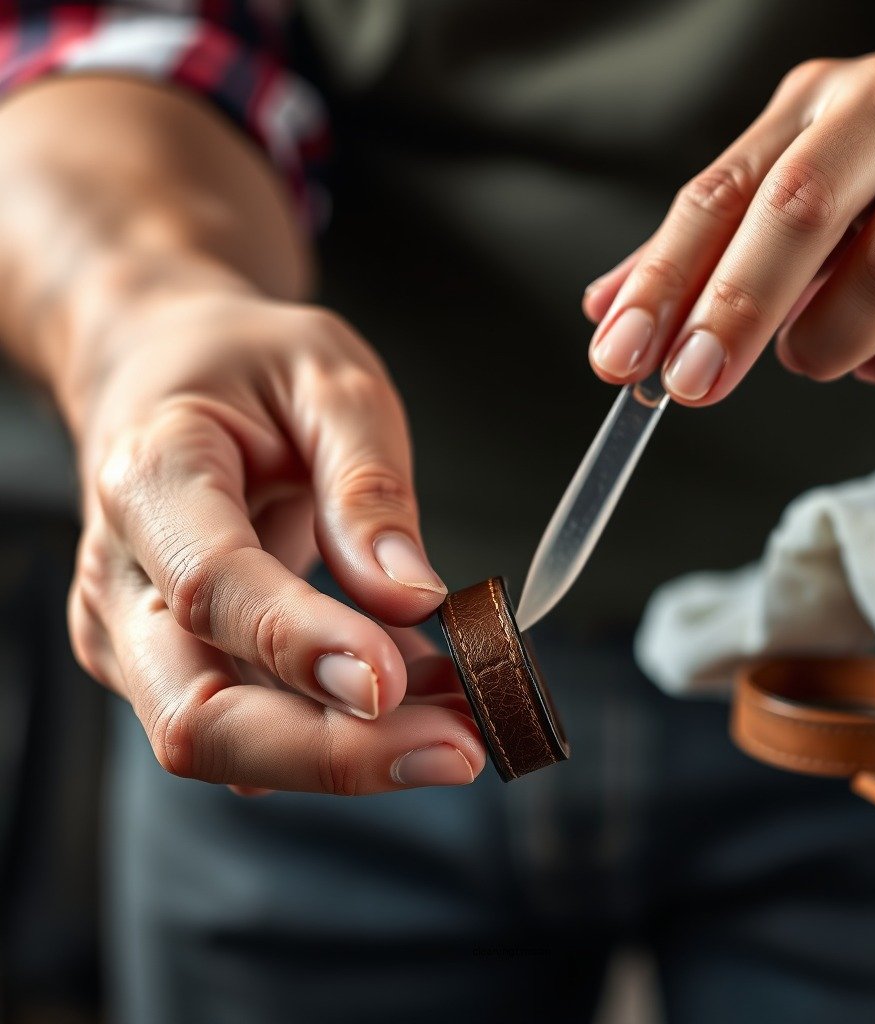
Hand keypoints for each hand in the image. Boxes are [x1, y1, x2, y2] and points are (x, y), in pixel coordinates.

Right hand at [66, 279, 484, 794]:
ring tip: (462, 720)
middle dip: (332, 753)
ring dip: (351, 752)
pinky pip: (253, 729)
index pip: (215, 591)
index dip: (304, 646)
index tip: (395, 681)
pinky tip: (417, 704)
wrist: (163, 379)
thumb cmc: (245, 367)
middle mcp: (121, 580)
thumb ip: (366, 485)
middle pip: (197, 714)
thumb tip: (409, 595)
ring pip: (226, 743)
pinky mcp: (171, 667)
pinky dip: (340, 734)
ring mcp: (136, 637)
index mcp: (150, 479)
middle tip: (459, 748)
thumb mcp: (329, 378)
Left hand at [585, 18, 874, 397]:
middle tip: (694, 381)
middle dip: (735, 313)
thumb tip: (605, 312)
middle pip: (803, 217)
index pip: (722, 196)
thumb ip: (699, 239)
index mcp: (824, 104)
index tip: (619, 355)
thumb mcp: (783, 157)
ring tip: (812, 348)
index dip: (662, 284)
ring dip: (830, 345)